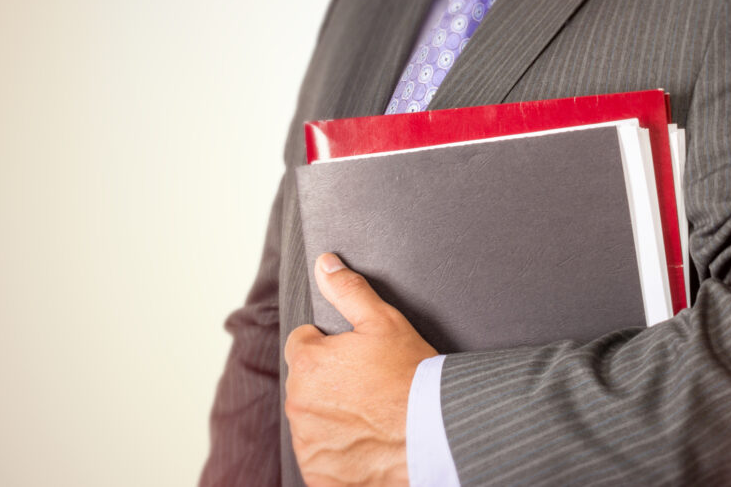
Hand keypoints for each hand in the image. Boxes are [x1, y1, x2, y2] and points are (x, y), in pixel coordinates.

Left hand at [284, 253, 438, 486]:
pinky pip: (321, 457)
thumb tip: (326, 264)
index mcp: (308, 361)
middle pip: (307, 384)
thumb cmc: (410, 377)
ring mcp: (307, 442)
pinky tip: (367, 443)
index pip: (303, 344)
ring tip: (372, 415)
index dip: (330, 347)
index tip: (357, 358)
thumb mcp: (384, 322)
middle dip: (331, 382)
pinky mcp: (318, 473)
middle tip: (369, 386)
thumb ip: (349, 290)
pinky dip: (338, 452)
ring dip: (332, 417)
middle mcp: (298, 402)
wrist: (432, 435)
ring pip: (312, 420)